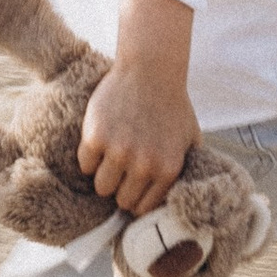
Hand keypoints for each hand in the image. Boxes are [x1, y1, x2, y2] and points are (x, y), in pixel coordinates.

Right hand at [78, 59, 199, 217]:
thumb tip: (178, 200)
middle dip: (121, 186)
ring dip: (105, 173)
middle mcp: (143, 164)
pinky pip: (85, 164)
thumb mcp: (190, 138)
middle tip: (123, 166)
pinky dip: (91, 155)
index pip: (142, 208)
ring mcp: (119, 151)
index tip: (134, 184)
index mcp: (167, 169)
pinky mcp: (96, 137)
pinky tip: (102, 137)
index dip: (137, 196)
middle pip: (120, 200)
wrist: (151, 68)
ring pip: (101, 186)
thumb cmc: (172, 104)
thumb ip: (187, 170)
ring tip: (112, 153)